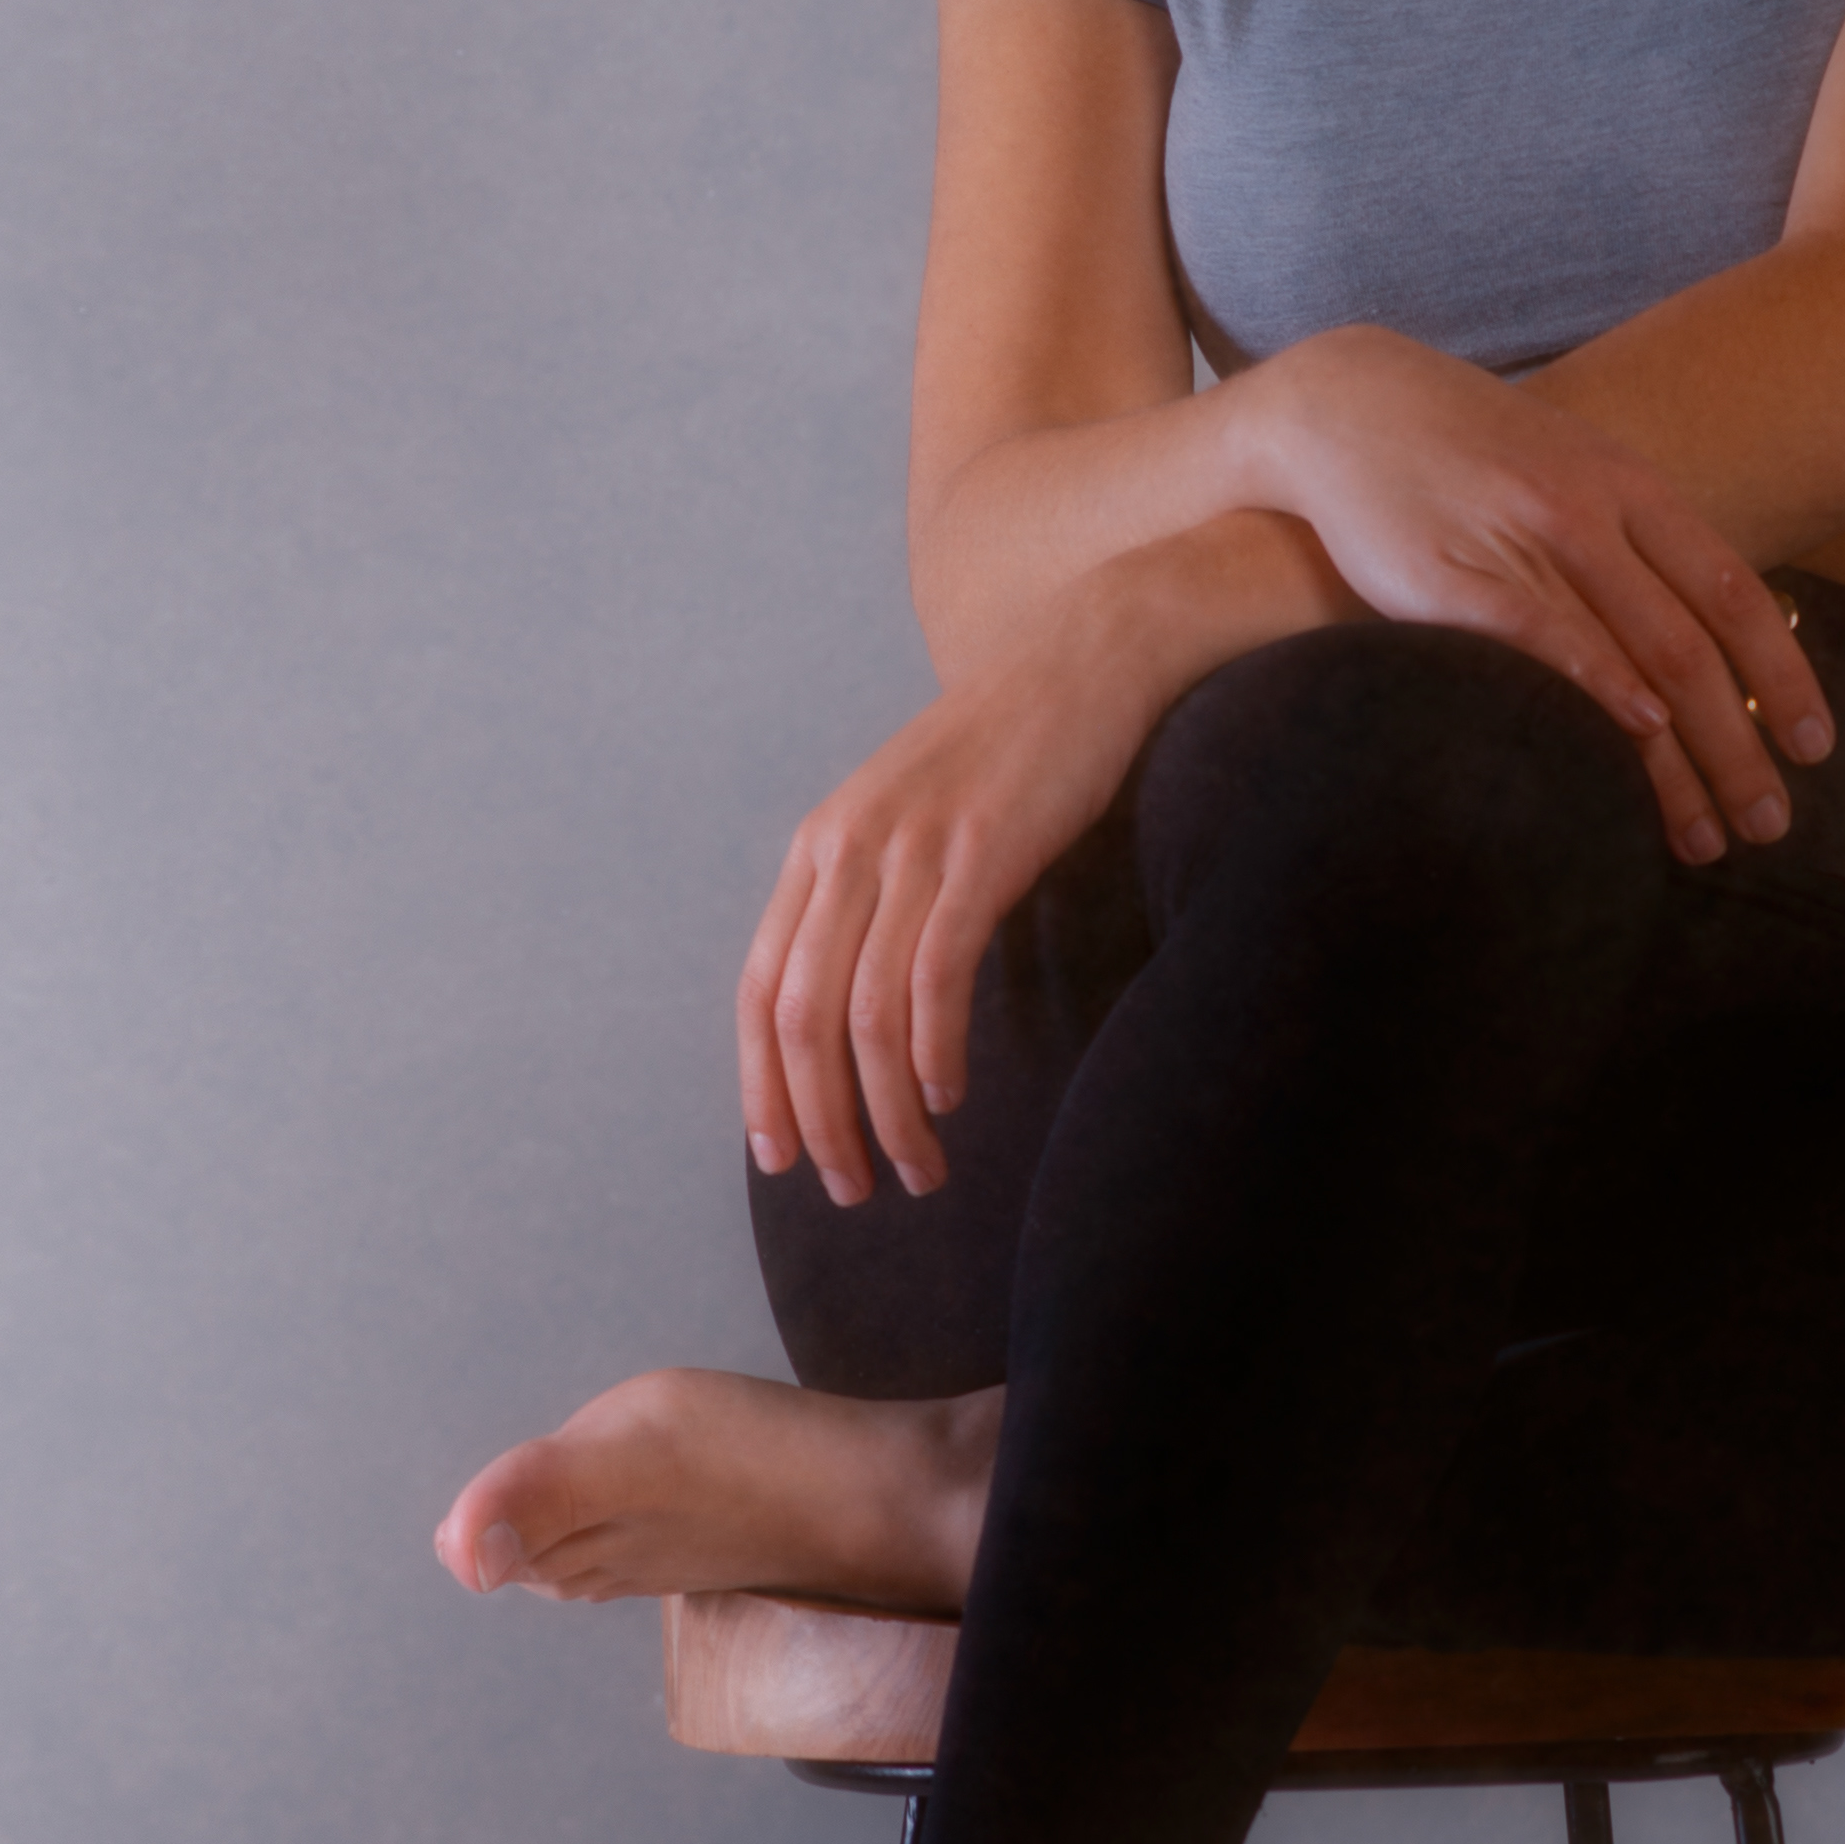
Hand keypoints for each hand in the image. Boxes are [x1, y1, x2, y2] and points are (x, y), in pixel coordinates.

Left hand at [736, 623, 1163, 1207]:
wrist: (1086, 654)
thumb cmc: (1008, 748)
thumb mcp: (911, 813)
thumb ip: (875, 891)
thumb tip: (854, 1011)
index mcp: (821, 843)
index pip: (758, 988)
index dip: (760, 1085)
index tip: (781, 1159)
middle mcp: (850, 845)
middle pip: (800, 1016)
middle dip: (821, 1120)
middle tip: (854, 1189)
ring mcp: (914, 846)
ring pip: (865, 1015)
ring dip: (885, 1111)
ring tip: (917, 1168)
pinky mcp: (982, 851)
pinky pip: (936, 978)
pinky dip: (935, 1053)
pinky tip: (951, 1097)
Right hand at [1237, 324, 1832, 862]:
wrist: (1347, 402)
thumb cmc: (1467, 452)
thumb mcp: (1567, 467)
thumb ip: (1631, 539)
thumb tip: (1701, 628)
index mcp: (1630, 487)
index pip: (1734, 592)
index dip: (1784, 675)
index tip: (1816, 748)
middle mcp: (1591, 511)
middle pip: (1693, 644)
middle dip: (1742, 745)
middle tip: (1770, 826)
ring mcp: (1524, 538)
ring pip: (1632, 657)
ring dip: (1679, 760)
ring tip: (1705, 836)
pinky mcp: (1454, 572)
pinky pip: (1541, 635)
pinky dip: (1596, 686)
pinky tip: (1632, 739)